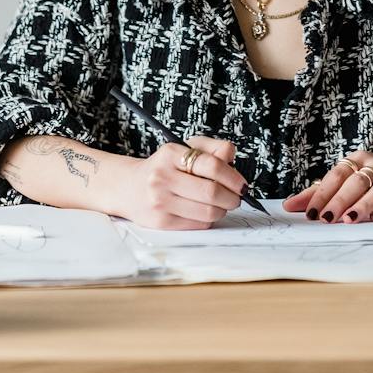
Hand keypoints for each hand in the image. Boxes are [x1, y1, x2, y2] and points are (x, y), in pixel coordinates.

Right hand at [110, 135, 247, 230]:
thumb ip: (212, 148)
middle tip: (236, 197)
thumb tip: (231, 155)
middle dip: (232, 197)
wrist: (130, 187)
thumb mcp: (186, 148)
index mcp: (171, 154)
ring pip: (208, 212)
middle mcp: (162, 177)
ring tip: (220, 204)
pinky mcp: (161, 221)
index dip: (233, 177)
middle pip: (212, 192)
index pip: (212, 165)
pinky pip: (198, 225)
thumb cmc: (165, 167)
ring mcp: (160, 201)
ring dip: (222, 210)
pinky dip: (208, 219)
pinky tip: (203, 211)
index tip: (242, 184)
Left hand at [282, 150, 372, 222]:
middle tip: (327, 219)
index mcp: (358, 159)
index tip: (311, 212)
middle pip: (356, 182)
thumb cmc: (372, 178)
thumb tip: (290, 205)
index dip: (323, 193)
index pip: (337, 174)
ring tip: (349, 219)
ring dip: (363, 205)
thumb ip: (319, 192)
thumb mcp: (348, 179)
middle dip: (340, 201)